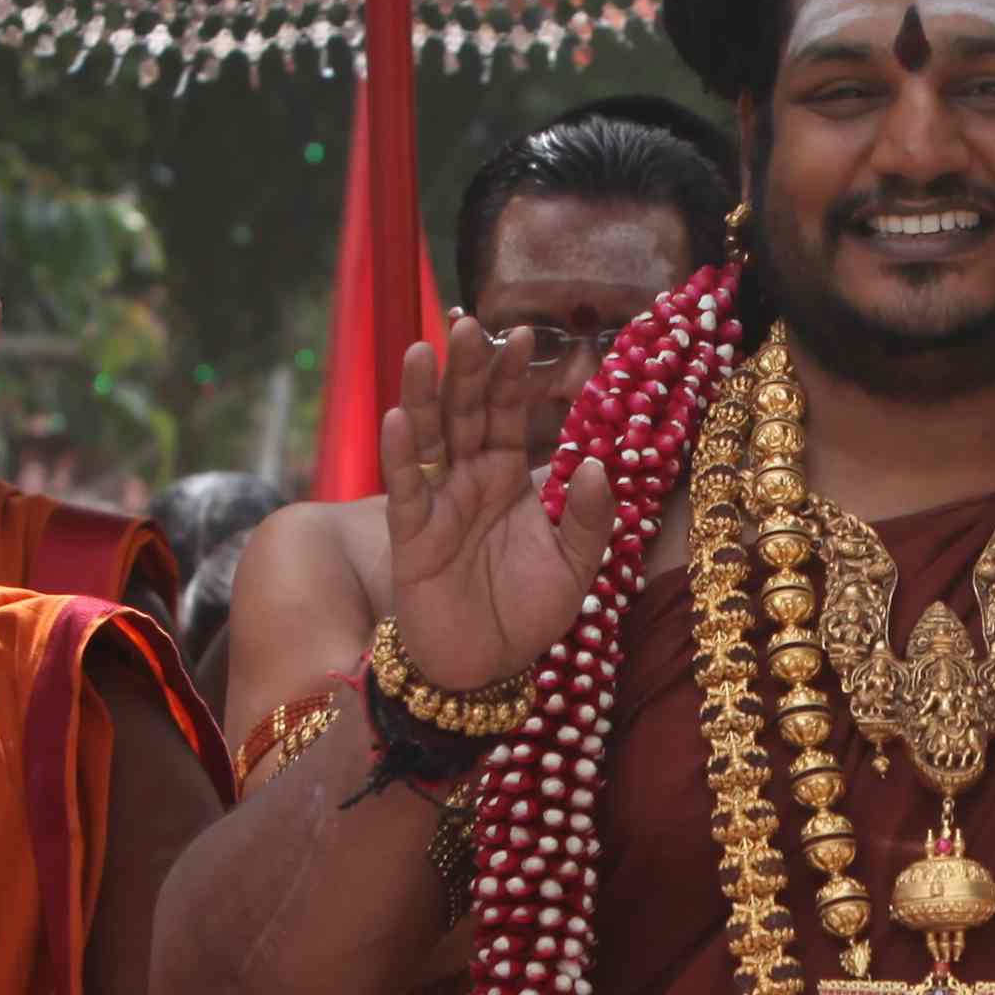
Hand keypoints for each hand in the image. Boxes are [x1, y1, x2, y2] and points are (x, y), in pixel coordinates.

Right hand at [380, 318, 625, 701]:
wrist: (488, 668)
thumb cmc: (528, 612)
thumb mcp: (577, 565)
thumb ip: (589, 517)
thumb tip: (596, 465)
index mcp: (508, 476)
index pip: (508, 413)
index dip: (512, 378)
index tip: (523, 337)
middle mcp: (470, 481)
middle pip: (465, 412)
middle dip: (466, 370)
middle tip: (470, 325)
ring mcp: (439, 505)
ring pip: (428, 439)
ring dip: (423, 396)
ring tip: (423, 350)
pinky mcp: (413, 539)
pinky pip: (407, 492)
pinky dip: (400, 456)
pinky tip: (397, 420)